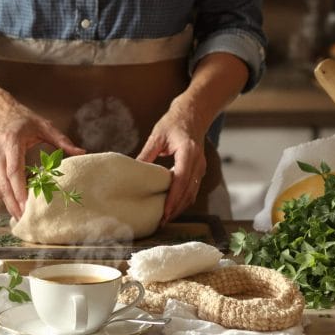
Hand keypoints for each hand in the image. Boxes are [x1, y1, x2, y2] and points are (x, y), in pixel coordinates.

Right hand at [0, 92, 84, 218]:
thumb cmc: (21, 119)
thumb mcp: (43, 125)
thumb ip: (62, 140)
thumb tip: (82, 153)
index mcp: (11, 142)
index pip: (14, 171)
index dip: (20, 191)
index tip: (27, 206)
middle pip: (4, 185)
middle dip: (14, 205)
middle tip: (26, 220)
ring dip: (9, 203)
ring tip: (23, 213)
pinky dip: (3, 195)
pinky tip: (15, 200)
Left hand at [137, 95, 207, 222]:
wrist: (194, 113)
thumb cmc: (174, 122)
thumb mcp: (157, 135)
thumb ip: (147, 153)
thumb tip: (133, 172)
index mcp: (188, 151)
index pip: (181, 179)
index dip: (173, 197)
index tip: (164, 211)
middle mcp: (198, 161)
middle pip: (188, 191)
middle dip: (176, 208)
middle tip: (162, 221)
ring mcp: (201, 166)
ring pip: (192, 193)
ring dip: (180, 207)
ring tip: (165, 218)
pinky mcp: (199, 170)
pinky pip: (193, 189)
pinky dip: (184, 200)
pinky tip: (172, 207)